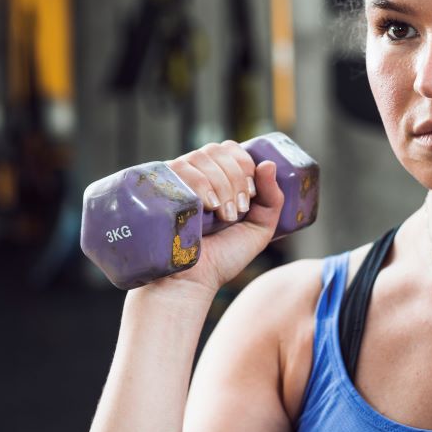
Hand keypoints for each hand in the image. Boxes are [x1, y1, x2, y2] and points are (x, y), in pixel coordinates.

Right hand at [159, 140, 285, 295]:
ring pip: (200, 156)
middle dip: (235, 176)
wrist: (190, 282)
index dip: (244, 164)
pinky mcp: (159, 188)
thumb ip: (272, 199)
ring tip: (223, 215)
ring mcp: (175, 180)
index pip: (230, 149)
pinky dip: (200, 183)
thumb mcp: (258, 229)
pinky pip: (180, 168)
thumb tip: (269, 163)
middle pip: (217, 150)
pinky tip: (207, 206)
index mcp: (215, 179)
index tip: (251, 194)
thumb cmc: (222, 258)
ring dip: (220, 183)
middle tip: (238, 210)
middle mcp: (194, 175)